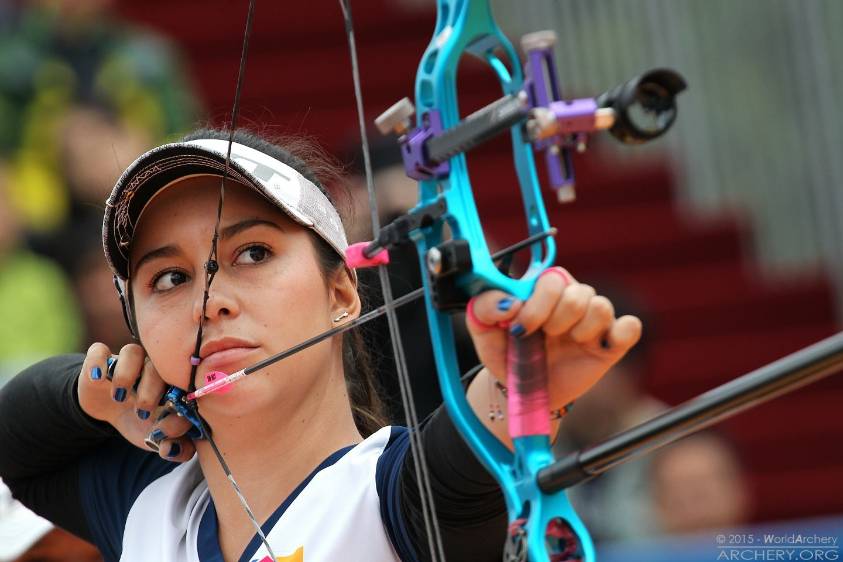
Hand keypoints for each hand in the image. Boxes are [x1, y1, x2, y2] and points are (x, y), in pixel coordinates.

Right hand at [78, 342, 196, 461]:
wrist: (109, 413)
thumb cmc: (141, 421)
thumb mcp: (156, 438)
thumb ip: (174, 447)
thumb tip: (170, 449)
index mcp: (173, 383)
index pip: (184, 383)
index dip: (177, 403)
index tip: (166, 427)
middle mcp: (154, 366)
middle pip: (159, 364)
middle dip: (152, 390)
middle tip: (142, 412)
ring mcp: (128, 361)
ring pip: (133, 352)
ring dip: (127, 375)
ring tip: (120, 397)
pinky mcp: (101, 360)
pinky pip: (99, 351)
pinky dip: (98, 362)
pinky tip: (98, 378)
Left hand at [466, 267, 641, 411]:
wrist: (523, 390)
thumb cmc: (507, 353)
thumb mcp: (483, 331)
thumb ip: (484, 306)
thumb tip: (510, 302)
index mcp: (544, 289)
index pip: (552, 279)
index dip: (537, 304)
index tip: (519, 327)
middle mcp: (572, 299)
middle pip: (579, 293)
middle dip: (556, 319)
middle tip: (544, 337)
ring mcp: (594, 321)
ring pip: (602, 306)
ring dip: (580, 330)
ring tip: (567, 343)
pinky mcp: (611, 344)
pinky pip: (631, 327)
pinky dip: (620, 333)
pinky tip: (598, 345)